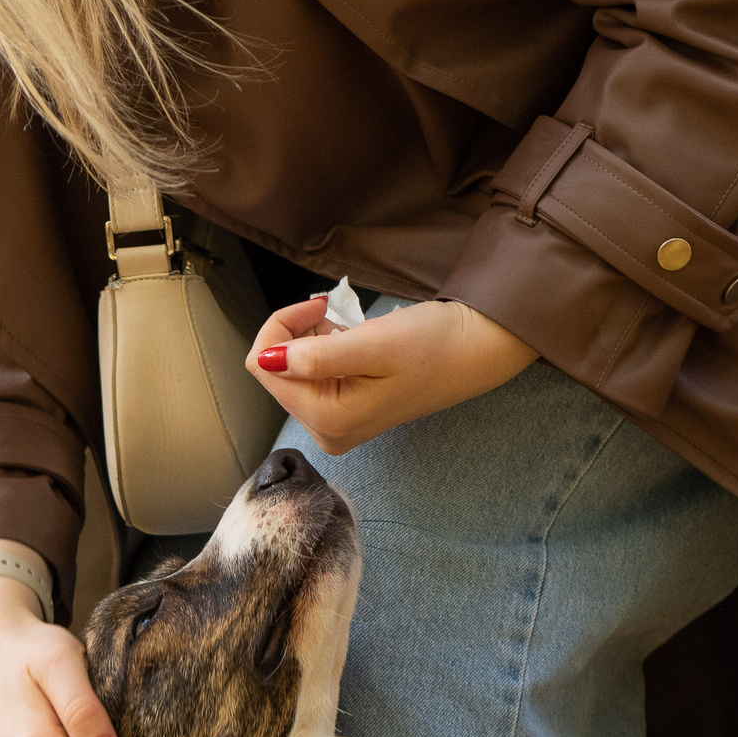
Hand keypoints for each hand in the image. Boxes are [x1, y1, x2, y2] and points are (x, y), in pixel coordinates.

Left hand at [246, 295, 538, 454]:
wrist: (473, 350)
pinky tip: (352, 341)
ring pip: (291, 370)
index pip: (264, 366)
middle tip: (335, 315)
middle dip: (297, 334)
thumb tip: (267, 359)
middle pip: (274, 371)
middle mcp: (326, 430)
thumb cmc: (432, 346)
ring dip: (311, 339)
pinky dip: (324, 348)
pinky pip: (312, 375)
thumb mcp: (373, 345)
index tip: (319, 306)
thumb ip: (316, 356)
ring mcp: (335, 423)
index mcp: (329, 419)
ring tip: (350, 330)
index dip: (282, 327)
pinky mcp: (344, 411)